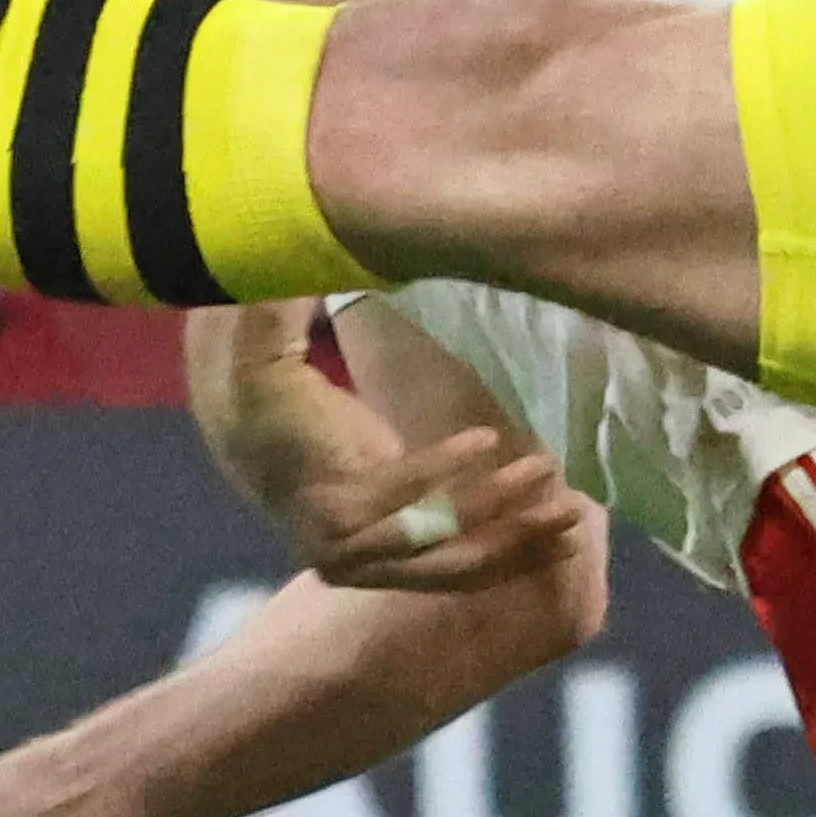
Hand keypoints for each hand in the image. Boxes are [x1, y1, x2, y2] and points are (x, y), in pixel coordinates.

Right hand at [214, 341, 596, 590]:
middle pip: (430, 542)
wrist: (241, 445)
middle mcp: (343, 550)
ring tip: (574, 513)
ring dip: (516, 542)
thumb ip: (274, 306)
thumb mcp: (259, 344)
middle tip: (547, 470)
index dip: (434, 469)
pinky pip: (458, 570)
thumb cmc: (260, 388)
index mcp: (318, 500)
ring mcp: (371, 568)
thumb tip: (300, 247)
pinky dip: (507, 554)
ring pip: (454, 567)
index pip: (387, 492)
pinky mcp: (397, 566)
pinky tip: (557, 535)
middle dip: (493, 512)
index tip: (487, 436)